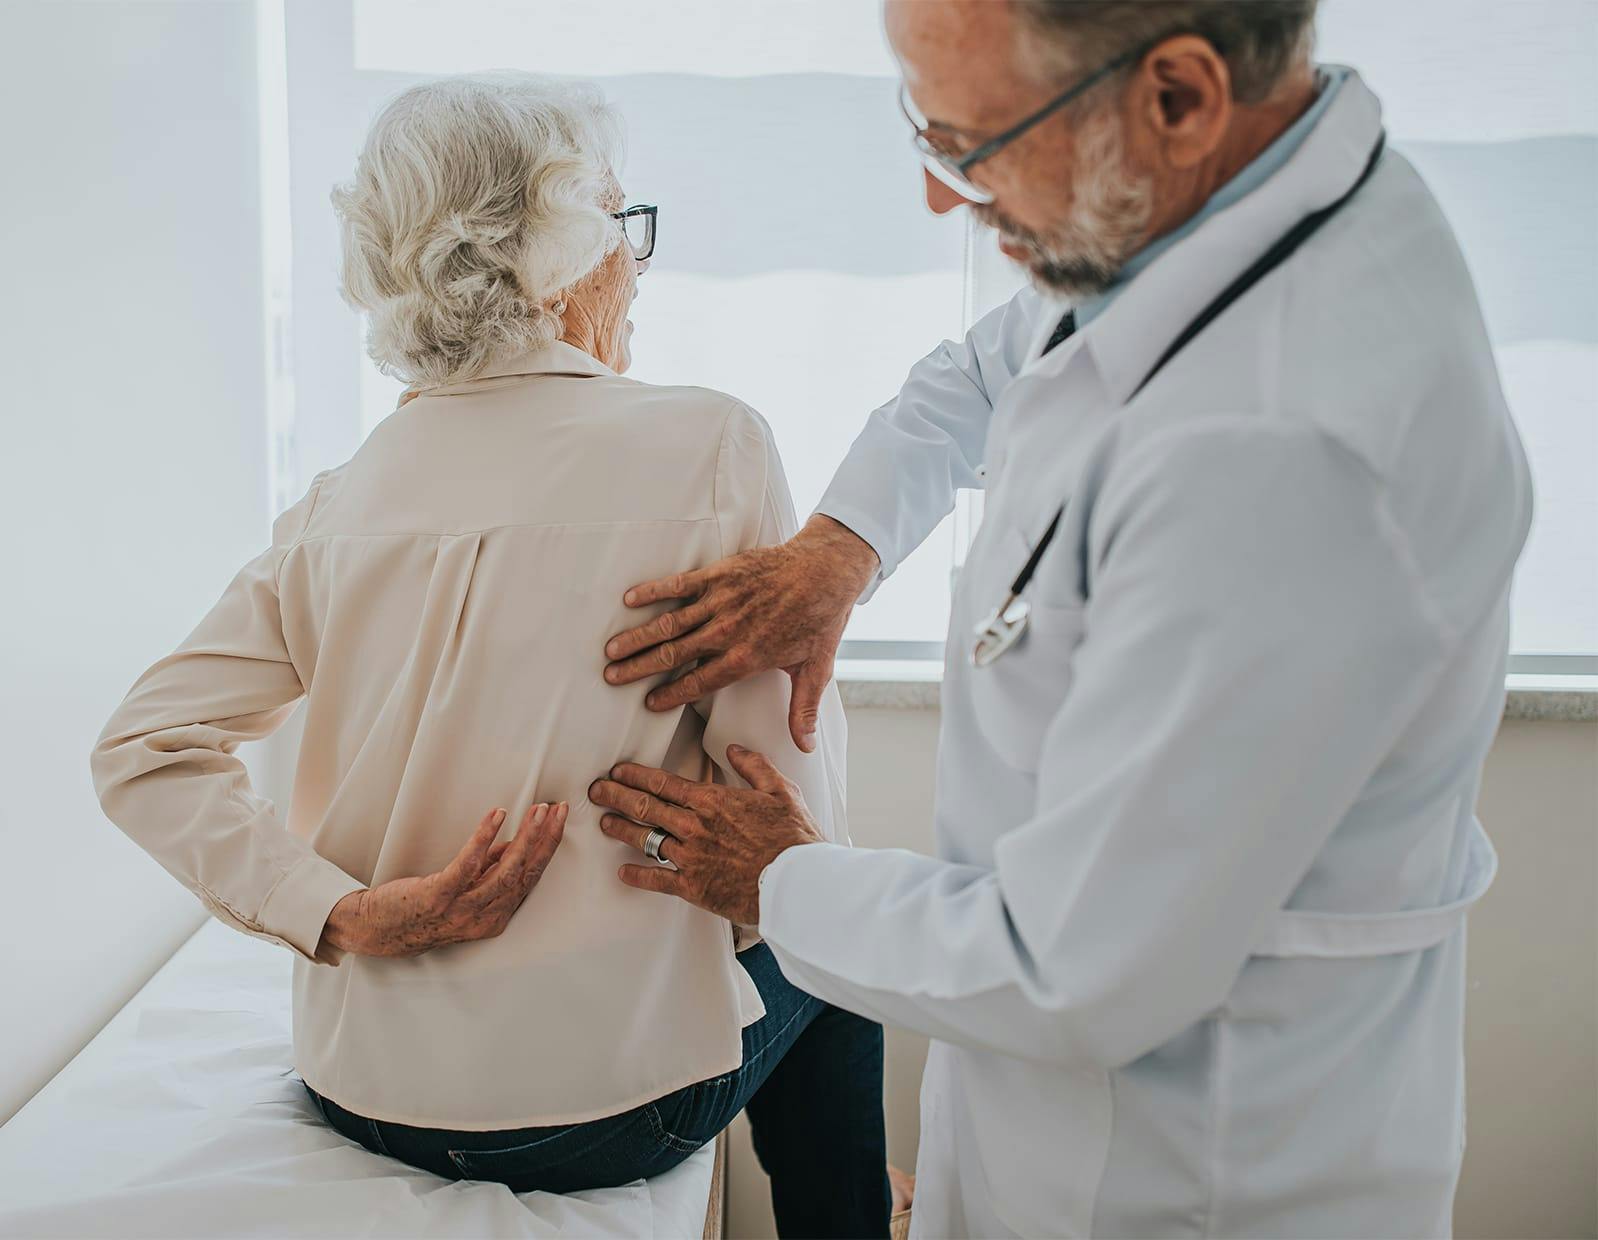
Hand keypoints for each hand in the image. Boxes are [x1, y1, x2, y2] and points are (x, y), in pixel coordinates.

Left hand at [319, 801, 567, 957]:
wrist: (377, 930)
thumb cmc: (422, 910)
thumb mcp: (465, 894)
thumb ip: (489, 872)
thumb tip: (512, 844)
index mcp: (495, 916)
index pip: (531, 877)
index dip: (548, 847)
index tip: (559, 819)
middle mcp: (484, 916)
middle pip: (525, 873)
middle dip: (545, 839)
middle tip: (558, 810)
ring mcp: (462, 908)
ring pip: (505, 871)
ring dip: (525, 837)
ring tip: (538, 812)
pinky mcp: (439, 895)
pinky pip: (468, 864)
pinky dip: (485, 838)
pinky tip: (497, 815)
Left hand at [588, 746, 822, 924]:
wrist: (797, 883)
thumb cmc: (793, 838)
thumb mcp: (780, 791)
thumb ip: (754, 766)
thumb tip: (735, 750)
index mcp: (712, 801)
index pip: (663, 783)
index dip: (636, 775)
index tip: (619, 771)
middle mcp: (694, 826)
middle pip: (645, 807)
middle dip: (616, 796)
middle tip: (597, 791)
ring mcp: (690, 857)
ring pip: (645, 839)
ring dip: (621, 829)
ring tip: (604, 823)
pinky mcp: (693, 887)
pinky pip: (657, 880)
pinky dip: (638, 875)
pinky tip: (623, 872)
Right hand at [603, 515, 878, 751]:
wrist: (827, 570)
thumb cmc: (821, 620)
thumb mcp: (815, 669)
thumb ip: (803, 710)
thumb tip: (805, 748)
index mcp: (747, 657)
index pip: (700, 682)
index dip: (671, 695)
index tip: (648, 704)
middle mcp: (728, 631)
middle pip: (674, 654)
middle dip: (639, 668)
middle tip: (612, 677)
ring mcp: (721, 601)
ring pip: (670, 623)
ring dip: (638, 636)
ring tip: (610, 649)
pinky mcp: (720, 574)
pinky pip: (680, 584)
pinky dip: (653, 591)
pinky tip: (629, 600)